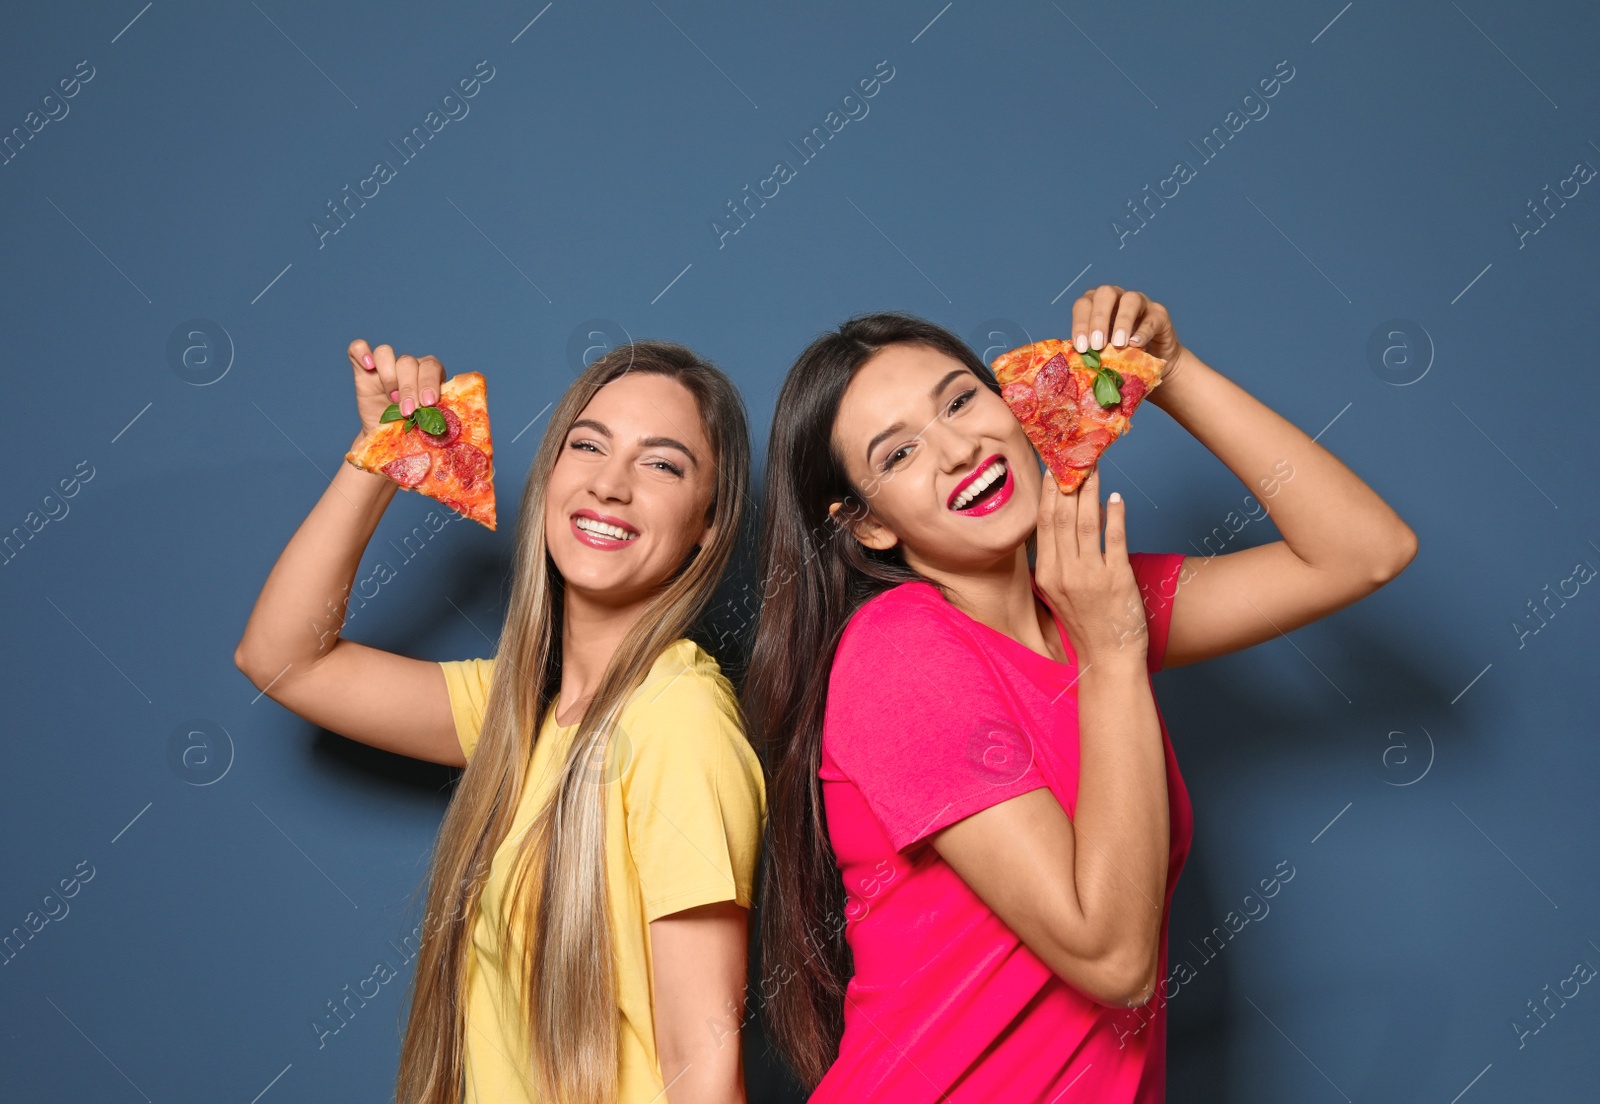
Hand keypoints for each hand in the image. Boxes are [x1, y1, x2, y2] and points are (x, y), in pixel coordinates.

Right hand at [346, 340, 446, 440]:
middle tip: (407, 411)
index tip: (428, 403)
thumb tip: (440, 421)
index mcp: (429, 375)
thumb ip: (434, 415)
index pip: (431, 366)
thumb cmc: (412, 431)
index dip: (429, 382)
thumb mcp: (426, 425)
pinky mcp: (362, 370)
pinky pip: (358, 347)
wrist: (387, 440)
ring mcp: (385, 366)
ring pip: (385, 352)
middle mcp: (408, 366)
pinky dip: (361, 352)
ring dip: (388, 376)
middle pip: (407, 362)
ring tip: (391, 398)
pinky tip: (368, 366)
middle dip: (408, 388)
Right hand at [1033, 465, 1148, 667]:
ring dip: (1091, 492)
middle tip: (1072, 456)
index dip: (1048, 494)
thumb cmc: (1085, 628)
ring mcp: (1090, 576)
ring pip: (1087, 523)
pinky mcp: (1117, 580)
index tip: (1052, 470)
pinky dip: (1115, 516)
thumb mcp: (1058, 597)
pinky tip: (1116, 498)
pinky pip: (1115, 540)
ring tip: (1094, 468)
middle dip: (1067, 484)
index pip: (1044, 525)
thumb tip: (1056, 532)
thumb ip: (1054, 566)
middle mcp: (1065, 573)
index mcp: (1047, 575)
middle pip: (1063, 518)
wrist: (1107, 661)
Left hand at [1070, 285, 1185, 384]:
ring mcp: (1140, 302)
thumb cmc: (1119, 357)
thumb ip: (1090, 352)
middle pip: (1105, 294)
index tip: (1081, 348)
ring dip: (1122, 321)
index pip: (1084, 305)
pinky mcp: (1159, 314)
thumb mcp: (1101, 354)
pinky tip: (1136, 344)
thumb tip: (1074, 362)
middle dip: (1099, 319)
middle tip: (1098, 345)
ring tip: (1119, 344)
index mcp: (1096, 304)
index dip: (1080, 324)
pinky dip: (1143, 332)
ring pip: (1131, 299)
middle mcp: (1117, 297)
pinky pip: (1152, 318)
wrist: (1150, 366)